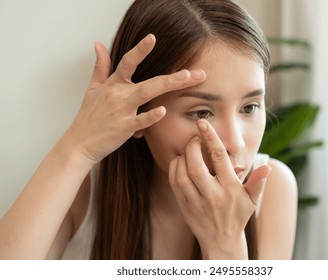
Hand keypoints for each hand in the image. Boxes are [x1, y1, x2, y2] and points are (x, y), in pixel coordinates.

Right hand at [62, 34, 204, 164]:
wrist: (79, 143)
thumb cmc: (89, 116)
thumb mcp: (92, 89)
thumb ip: (100, 66)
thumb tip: (98, 44)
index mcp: (113, 84)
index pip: (127, 62)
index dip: (139, 49)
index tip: (153, 37)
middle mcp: (119, 95)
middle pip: (149, 80)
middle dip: (173, 76)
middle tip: (195, 72)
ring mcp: (121, 111)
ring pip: (147, 94)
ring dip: (167, 85)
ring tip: (186, 78)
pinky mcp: (123, 128)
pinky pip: (139, 121)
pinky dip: (150, 116)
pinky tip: (163, 110)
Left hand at [169, 119, 271, 258]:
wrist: (221, 242)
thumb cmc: (238, 216)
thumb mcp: (252, 200)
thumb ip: (258, 182)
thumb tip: (266, 167)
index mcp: (230, 189)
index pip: (219, 158)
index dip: (210, 137)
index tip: (202, 122)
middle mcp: (212, 195)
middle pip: (196, 166)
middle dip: (192, 146)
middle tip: (195, 137)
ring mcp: (196, 201)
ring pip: (182, 174)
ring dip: (182, 156)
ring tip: (188, 149)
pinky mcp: (184, 205)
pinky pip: (175, 183)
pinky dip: (174, 168)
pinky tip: (180, 161)